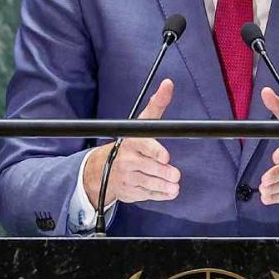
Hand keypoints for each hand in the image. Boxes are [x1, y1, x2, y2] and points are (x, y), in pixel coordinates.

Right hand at [83, 79, 180, 206]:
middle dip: (164, 172)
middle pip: (150, 167)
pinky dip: (160, 195)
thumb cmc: (132, 143)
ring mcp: (129, 177)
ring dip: (164, 186)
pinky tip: (168, 191)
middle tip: (175, 175)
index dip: (155, 152)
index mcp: (133, 142)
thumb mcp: (142, 123)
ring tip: (174, 186)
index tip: (165, 157)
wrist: (103, 169)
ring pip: (150, 183)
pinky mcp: (131, 192)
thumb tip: (168, 84)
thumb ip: (157, 104)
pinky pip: (148, 195)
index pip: (144, 146)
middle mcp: (128, 160)